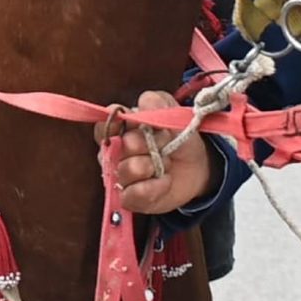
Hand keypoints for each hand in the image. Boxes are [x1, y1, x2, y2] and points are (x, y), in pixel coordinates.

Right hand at [109, 91, 215, 216]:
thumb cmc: (178, 137)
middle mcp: (115, 154)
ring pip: (127, 170)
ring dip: (153, 165)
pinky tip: (165, 180)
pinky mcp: (131, 198)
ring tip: (165, 163)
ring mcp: (121, 177)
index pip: (103, 127)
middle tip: (164, 141)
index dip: (114, 124)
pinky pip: (135, 193)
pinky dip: (155, 187)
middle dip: (147, 143)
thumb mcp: (172, 112)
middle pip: (119, 146)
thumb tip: (143, 102)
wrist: (197, 166)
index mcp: (120, 130)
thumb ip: (157, 102)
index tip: (130, 121)